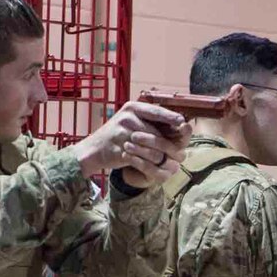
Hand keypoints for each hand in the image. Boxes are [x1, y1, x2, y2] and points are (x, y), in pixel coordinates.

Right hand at [74, 102, 190, 187]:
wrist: (93, 149)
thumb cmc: (116, 135)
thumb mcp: (130, 121)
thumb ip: (149, 121)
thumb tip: (178, 125)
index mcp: (132, 108)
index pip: (156, 111)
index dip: (171, 117)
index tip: (183, 122)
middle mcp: (126, 118)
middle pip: (156, 133)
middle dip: (169, 145)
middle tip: (180, 154)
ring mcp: (121, 134)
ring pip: (151, 147)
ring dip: (161, 157)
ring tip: (169, 162)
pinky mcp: (119, 150)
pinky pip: (141, 159)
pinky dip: (150, 165)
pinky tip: (157, 168)